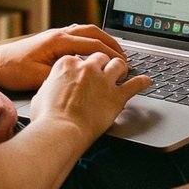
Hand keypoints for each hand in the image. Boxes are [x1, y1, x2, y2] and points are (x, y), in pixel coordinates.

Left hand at [0, 23, 128, 91]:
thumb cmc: (13, 71)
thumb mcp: (39, 77)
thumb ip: (63, 74)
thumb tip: (83, 75)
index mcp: (58, 40)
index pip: (91, 45)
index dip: (109, 55)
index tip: (123, 64)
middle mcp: (58, 34)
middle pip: (92, 32)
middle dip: (111, 43)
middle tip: (125, 56)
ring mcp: (55, 35)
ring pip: (85, 31)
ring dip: (102, 39)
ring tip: (115, 51)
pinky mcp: (51, 40)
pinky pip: (77, 34)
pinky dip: (91, 40)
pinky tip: (95, 49)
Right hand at [27, 51, 149, 137]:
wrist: (60, 131)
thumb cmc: (47, 117)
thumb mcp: (41, 94)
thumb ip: (52, 85)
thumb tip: (53, 86)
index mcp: (67, 64)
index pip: (79, 57)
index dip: (83, 65)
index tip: (85, 71)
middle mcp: (87, 67)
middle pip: (100, 57)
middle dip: (103, 63)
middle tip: (104, 70)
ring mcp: (103, 80)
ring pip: (118, 64)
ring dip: (121, 67)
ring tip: (123, 71)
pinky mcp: (116, 95)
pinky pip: (135, 84)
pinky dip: (142, 82)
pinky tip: (147, 81)